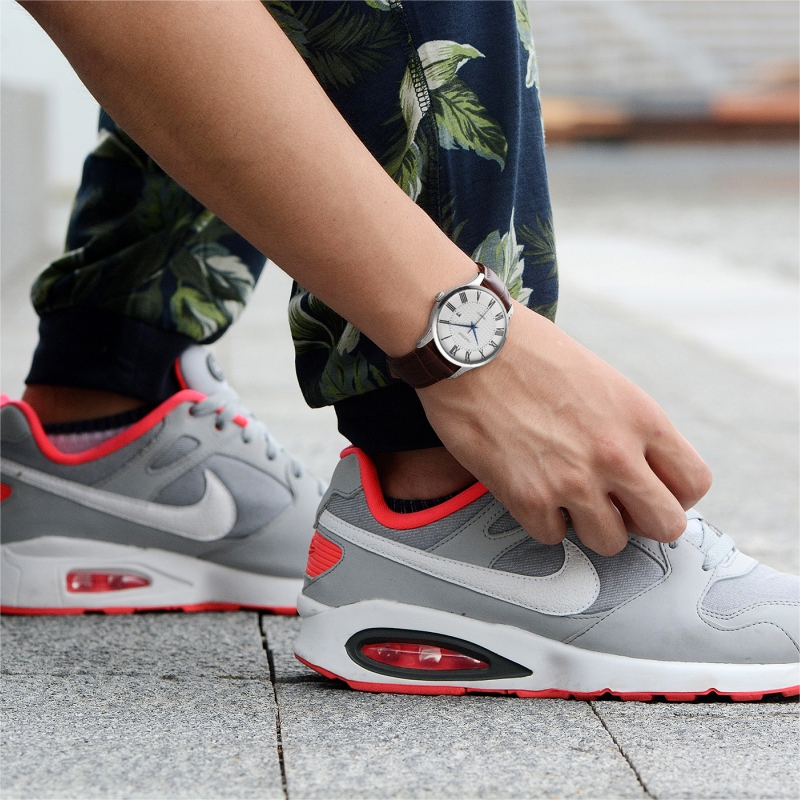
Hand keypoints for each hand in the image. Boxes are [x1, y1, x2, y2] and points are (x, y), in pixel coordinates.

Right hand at [417, 302, 711, 555]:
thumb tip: (634, 466)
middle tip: (614, 505)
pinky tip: (528, 489)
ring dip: (589, 524)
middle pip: (665, 526)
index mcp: (640, 418)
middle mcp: (615, 455)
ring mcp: (572, 481)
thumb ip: (625, 425)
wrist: (470, 345)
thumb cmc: (529, 351)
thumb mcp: (600, 379)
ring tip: (565, 495)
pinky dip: (542, 519)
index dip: (672, 492)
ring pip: (609, 542)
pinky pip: (552, 536)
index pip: (693, 483)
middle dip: (641, 520)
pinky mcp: (528, 497)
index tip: (648, 488)